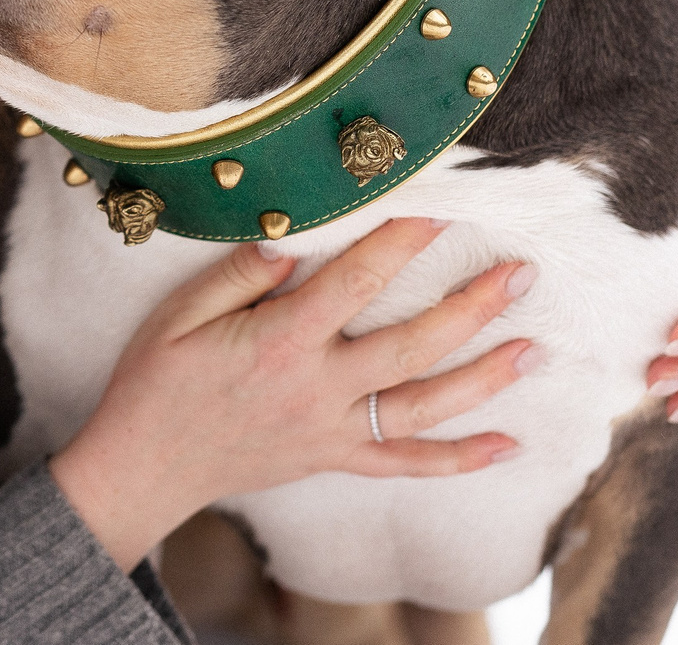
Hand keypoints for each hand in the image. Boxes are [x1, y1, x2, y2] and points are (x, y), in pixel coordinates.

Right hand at [49, 217, 536, 569]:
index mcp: (280, 342)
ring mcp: (331, 430)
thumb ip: (240, 276)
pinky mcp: (334, 460)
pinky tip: (508, 444)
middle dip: (471, 307)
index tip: (440, 210)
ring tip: (533, 348)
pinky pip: (406, 463)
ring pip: (422, 405)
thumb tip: (293, 241)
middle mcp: (317, 389)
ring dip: (484, 378)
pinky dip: (461, 458)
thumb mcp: (180, 314)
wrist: (143, 466)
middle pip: (411, 345)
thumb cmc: (156, 381)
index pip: (355, 282)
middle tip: (522, 274)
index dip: (400, 242)